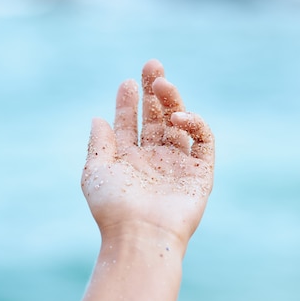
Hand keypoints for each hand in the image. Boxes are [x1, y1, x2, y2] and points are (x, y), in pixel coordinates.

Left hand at [81, 59, 213, 252]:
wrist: (141, 235)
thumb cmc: (113, 207)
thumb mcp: (96, 171)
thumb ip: (99, 143)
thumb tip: (97, 118)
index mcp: (129, 159)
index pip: (130, 123)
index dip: (128, 102)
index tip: (127, 82)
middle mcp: (153, 159)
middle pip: (157, 117)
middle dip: (154, 91)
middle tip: (153, 64)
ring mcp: (177, 164)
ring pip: (179, 123)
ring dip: (172, 101)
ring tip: (162, 83)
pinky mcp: (200, 172)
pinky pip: (203, 140)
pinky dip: (194, 124)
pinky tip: (178, 118)